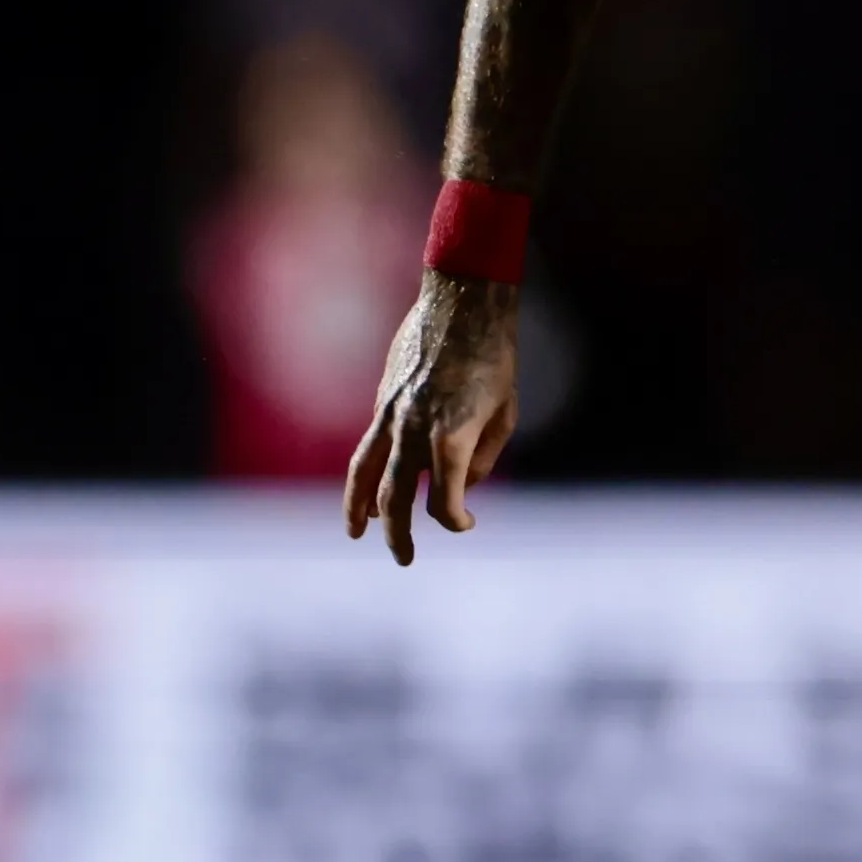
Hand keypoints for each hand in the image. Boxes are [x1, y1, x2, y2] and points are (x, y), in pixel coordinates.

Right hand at [344, 272, 522, 565]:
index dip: (456, 520)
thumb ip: (482, 457)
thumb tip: (461, 484)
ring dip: (358, 508)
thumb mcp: (505, 414)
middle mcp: (414, 430)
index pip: (444, 503)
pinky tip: (365, 487)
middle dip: (398, 535)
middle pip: (396, 499)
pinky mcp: (383, 398)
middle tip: (404, 559)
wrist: (462, 301)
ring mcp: (392, 413)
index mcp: (451, 438)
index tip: (466, 523)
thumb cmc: (495, 357)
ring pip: (365, 473)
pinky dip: (364, 473)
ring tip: (355, 533)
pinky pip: (369, 444)